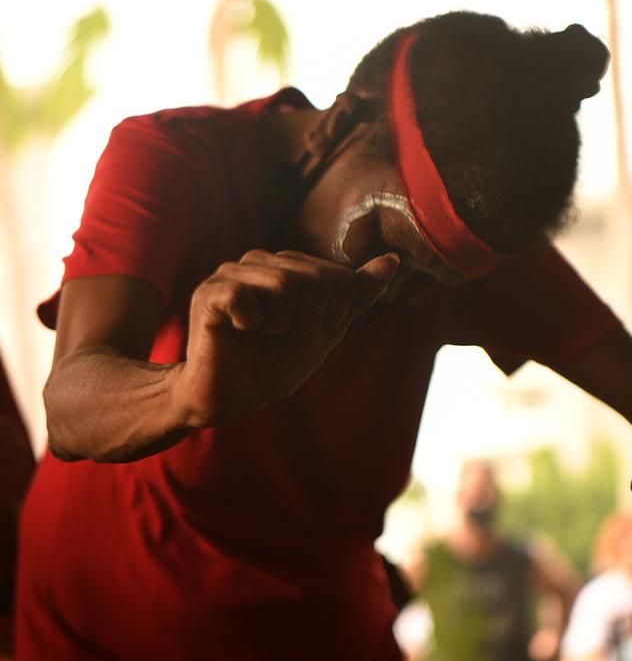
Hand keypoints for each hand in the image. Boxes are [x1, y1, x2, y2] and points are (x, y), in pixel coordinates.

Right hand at [173, 249, 399, 426]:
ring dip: (280, 325)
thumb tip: (394, 260)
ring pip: (285, 283)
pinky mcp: (208, 293)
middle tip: (279, 337)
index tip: (303, 333)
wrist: (230, 400)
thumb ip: (356, 295)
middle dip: (308, 321)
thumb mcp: (326, 330)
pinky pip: (246, 296)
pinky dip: (251, 324)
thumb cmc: (274, 364)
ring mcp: (231, 273)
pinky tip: (239, 331)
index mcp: (290, 266)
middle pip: (316, 278)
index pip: (339, 277)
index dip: (330, 317)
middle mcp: (260, 261)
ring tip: (260, 334)